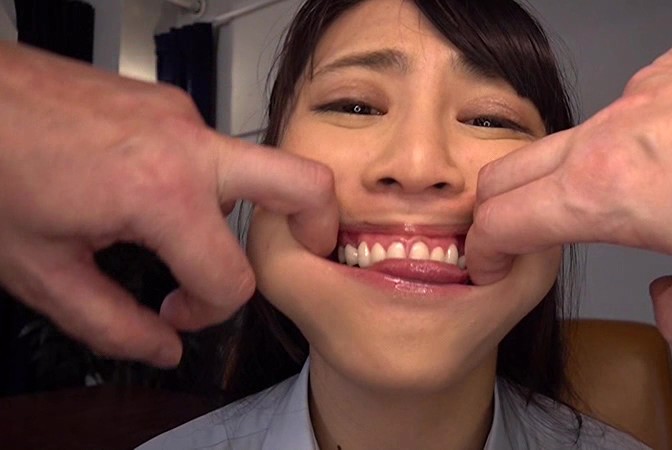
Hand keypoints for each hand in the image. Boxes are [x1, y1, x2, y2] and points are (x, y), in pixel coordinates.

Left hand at [0, 43, 337, 366]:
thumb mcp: (41, 270)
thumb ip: (113, 324)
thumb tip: (162, 347)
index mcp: (162, 194)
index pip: (233, 276)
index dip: (211, 311)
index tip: (180, 310)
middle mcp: (188, 144)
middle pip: (303, 183)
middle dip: (317, 228)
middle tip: (306, 253)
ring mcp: (182, 115)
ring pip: (253, 170)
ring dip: (236, 212)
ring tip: (186, 234)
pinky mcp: (168, 101)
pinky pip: (211, 150)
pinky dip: (201, 183)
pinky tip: (149, 195)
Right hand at [466, 24, 671, 349]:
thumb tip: (669, 304)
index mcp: (614, 192)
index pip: (505, 219)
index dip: (484, 249)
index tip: (484, 262)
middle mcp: (616, 129)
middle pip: (515, 169)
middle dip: (499, 209)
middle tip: (511, 238)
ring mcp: (647, 87)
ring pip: (576, 138)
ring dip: (574, 176)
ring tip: (626, 207)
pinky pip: (633, 107)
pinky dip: (633, 140)